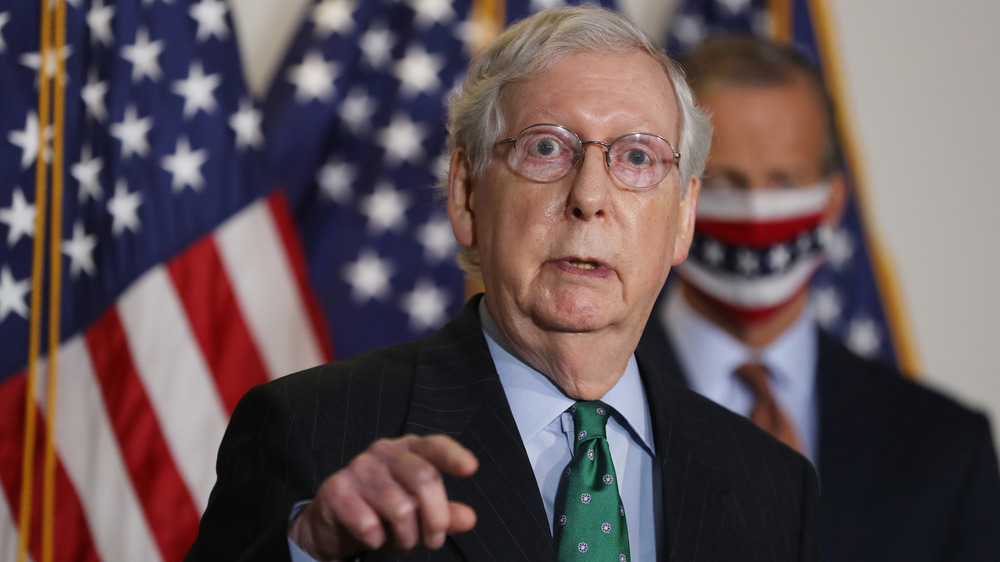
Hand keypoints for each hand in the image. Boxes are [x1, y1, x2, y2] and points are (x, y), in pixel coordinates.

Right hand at [288, 434, 478, 560]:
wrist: (331, 522)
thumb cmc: (382, 511)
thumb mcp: (418, 512)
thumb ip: (445, 513)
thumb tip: (470, 519)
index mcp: (408, 449)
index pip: (434, 445)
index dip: (453, 456)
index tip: (471, 469)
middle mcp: (384, 452)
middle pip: (424, 478)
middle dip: (436, 518)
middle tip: (434, 541)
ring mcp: (358, 468)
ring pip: (401, 508)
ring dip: (407, 537)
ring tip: (402, 541)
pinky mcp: (336, 490)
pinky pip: (369, 524)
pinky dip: (378, 541)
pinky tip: (374, 538)